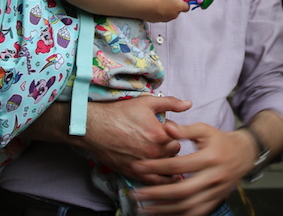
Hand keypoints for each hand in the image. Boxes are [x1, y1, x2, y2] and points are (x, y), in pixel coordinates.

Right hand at [78, 95, 192, 183]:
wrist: (94, 128)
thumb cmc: (120, 113)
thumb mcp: (147, 102)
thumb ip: (170, 103)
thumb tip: (189, 104)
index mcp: (161, 134)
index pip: (180, 136)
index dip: (174, 131)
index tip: (166, 127)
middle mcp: (155, 152)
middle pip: (174, 152)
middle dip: (171, 145)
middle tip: (160, 138)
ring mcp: (145, 165)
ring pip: (167, 166)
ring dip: (166, 160)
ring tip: (160, 153)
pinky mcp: (135, 174)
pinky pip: (156, 181)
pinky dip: (162, 178)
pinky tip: (166, 176)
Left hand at [130, 123, 256, 215]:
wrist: (244, 154)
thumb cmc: (220, 140)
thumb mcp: (205, 130)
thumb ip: (186, 129)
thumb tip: (167, 127)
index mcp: (210, 157)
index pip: (178, 165)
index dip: (157, 166)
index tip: (138, 167)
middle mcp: (214, 177)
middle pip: (182, 191)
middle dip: (156, 194)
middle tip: (137, 194)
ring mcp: (215, 191)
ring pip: (188, 206)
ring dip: (164, 209)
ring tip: (145, 208)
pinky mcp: (215, 200)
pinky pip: (196, 212)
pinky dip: (178, 215)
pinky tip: (163, 213)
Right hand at [141, 0, 187, 22]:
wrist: (145, 6)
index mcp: (178, 7)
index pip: (187, 7)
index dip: (184, 1)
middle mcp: (174, 15)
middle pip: (178, 10)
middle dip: (174, 3)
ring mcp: (165, 19)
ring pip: (169, 13)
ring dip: (167, 8)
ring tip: (160, 1)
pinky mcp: (157, 21)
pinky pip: (161, 16)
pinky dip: (160, 11)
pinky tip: (154, 6)